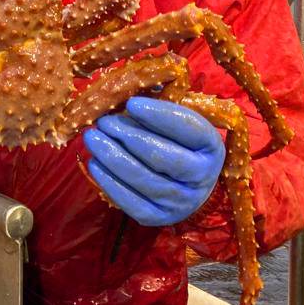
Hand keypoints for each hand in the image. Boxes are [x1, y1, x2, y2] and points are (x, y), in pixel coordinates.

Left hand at [83, 97, 224, 226]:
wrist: (187, 185)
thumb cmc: (177, 142)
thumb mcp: (178, 120)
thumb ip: (160, 105)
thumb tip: (130, 87)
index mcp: (211, 146)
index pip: (189, 129)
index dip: (159, 115)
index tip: (131, 104)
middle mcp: (202, 177)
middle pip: (162, 156)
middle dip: (128, 136)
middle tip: (104, 121)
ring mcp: (182, 201)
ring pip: (144, 179)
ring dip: (114, 157)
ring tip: (93, 138)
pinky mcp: (159, 217)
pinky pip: (132, 202)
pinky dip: (110, 182)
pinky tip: (95, 163)